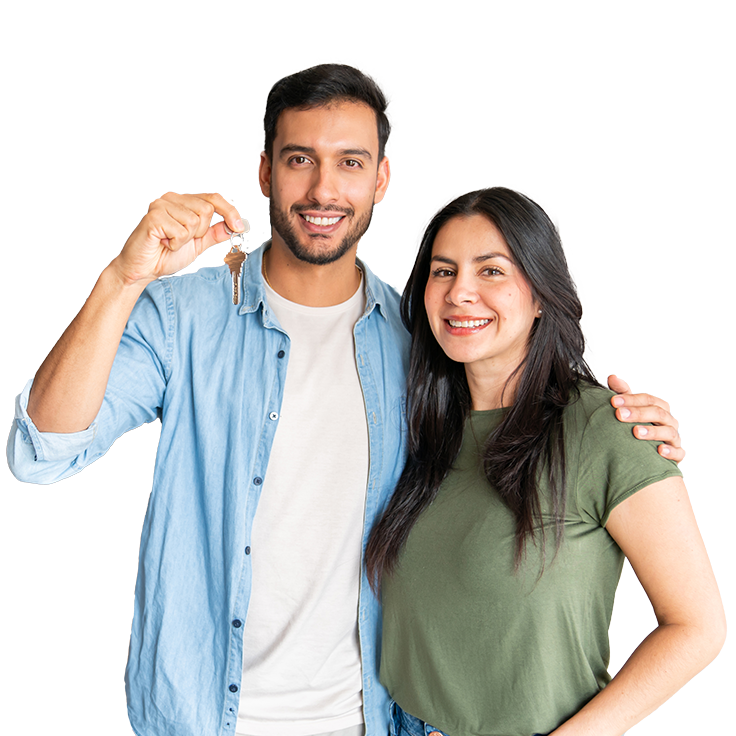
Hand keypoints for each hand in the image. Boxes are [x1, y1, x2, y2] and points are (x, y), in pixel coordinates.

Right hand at [110, 192, 247, 286]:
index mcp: (183, 202)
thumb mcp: (198, 244)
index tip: (239, 226)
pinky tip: (163, 243)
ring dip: (185, 240)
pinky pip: (180, 232)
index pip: (212, 198)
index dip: (229, 211)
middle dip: (200, 232)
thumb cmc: (165, 254)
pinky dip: (175, 244)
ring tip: (170, 241)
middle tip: (181, 239)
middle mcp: (171, 199)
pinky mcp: (153, 217)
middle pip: (206, 210)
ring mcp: (161, 205)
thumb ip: (214, 233)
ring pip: (194, 222)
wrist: (143, 269)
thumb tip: (235, 225)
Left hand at [607, 374, 683, 462]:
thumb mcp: (629, 408)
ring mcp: (674, 438)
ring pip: (669, 432)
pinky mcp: (677, 454)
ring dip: (652, 432)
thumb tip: (613, 377)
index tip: (613, 401)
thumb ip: (622, 393)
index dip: (631, 399)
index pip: (648, 399)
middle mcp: (669, 421)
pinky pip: (679, 452)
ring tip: (635, 432)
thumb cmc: (636, 425)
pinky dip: (671, 451)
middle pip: (658, 413)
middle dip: (638, 413)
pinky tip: (659, 450)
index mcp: (659, 408)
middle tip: (620, 415)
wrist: (644, 451)